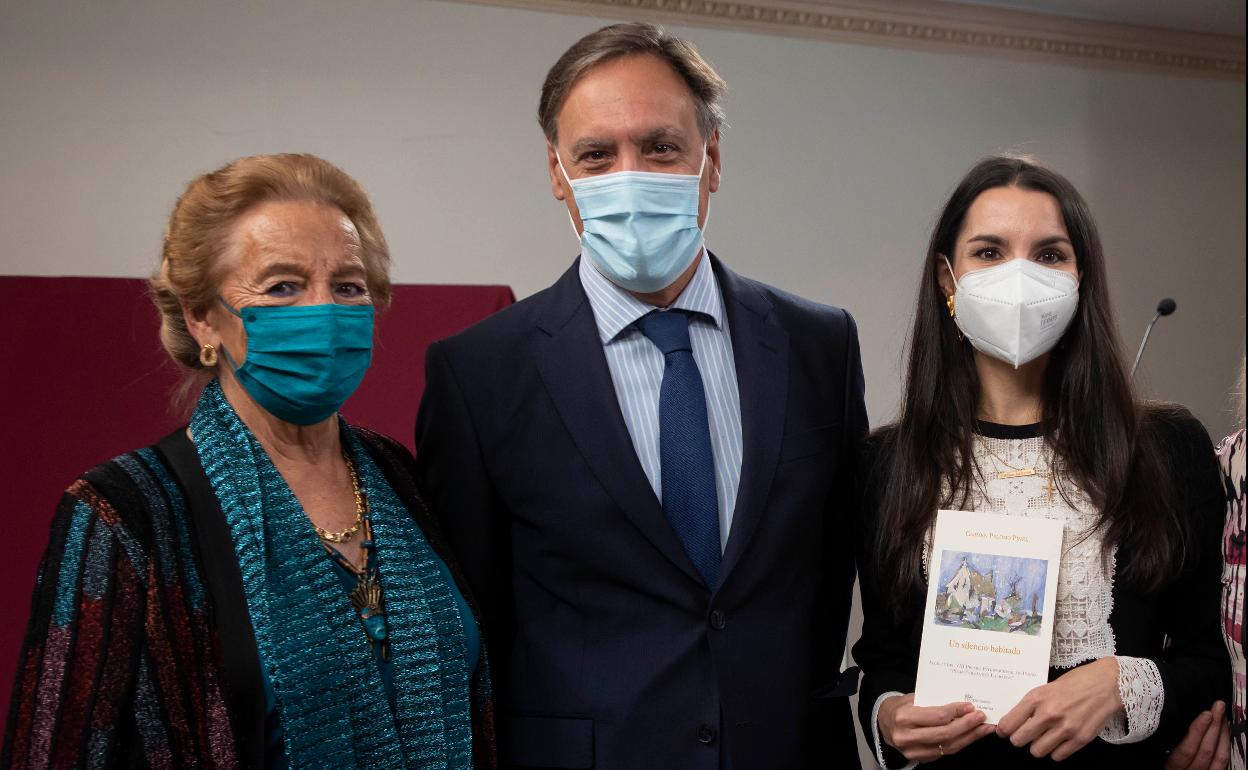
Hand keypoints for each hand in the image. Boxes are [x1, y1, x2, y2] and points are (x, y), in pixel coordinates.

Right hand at [878, 693, 995, 762]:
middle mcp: (907, 736)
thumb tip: (961, 705)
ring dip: (969, 736)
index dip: (956, 711)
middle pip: (945, 733)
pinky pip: (946, 752)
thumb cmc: (901, 707)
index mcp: (903, 717)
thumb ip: (933, 701)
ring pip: (948, 746)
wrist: (885, 724)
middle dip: (966, 725)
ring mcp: (914, 751)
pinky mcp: (921, 759)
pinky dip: (961, 743)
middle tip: (981, 716)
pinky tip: (971, 735)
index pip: (937, 716)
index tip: (969, 706)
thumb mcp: (912, 698)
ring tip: (983, 727)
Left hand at [996, 657, 1120, 760]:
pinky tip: (1058, 741)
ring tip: (1043, 737)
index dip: (1003, 730)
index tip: (1004, 731)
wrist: (1107, 684)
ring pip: (1037, 751)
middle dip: (1018, 739)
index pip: (1009, 723)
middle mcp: (1049, 714)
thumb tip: (1014, 720)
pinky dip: (1055, 751)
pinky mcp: (1080, 739)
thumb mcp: (1046, 687)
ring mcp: (1065, 729)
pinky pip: (1057, 756)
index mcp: (1037, 698)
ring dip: (1037, 746)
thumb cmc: (1076, 682)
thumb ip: (1031, 704)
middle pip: (1019, 740)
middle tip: (1024, 735)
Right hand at [1164, 701, 1229, 769]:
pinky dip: (1226, 745)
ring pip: (1219, 757)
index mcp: (1172, 767)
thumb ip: (1161, 742)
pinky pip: (1224, 762)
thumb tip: (1165, 718)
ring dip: (1223, 734)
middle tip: (1218, 706)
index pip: (1186, 750)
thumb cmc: (1161, 760)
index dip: (1197, 732)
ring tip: (1223, 715)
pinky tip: (1224, 732)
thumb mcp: (1157, 754)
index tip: (1205, 714)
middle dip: (1214, 726)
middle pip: (1205, 751)